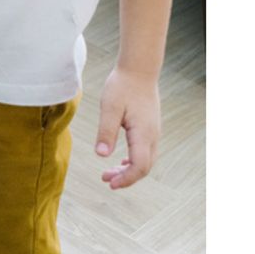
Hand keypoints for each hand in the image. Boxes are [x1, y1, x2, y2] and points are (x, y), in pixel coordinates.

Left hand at [94, 66, 161, 189]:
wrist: (139, 70)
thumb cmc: (123, 86)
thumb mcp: (110, 107)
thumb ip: (106, 131)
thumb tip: (101, 155)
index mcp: (143, 134)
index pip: (139, 166)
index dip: (126, 179)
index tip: (110, 183)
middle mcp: (152, 136)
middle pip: (144, 167)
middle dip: (126, 178)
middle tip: (105, 180)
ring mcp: (153, 133)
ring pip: (145, 161)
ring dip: (128, 170)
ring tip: (109, 173)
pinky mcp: (150, 128)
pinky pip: (145, 152)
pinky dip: (133, 161)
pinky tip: (120, 160)